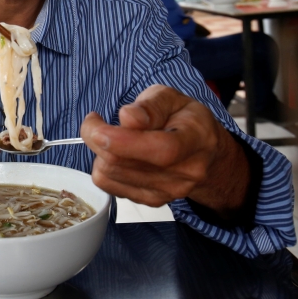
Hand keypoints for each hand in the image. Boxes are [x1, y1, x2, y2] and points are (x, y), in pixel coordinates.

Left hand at [81, 85, 248, 212]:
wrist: (203, 151)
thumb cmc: (184, 119)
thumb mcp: (171, 98)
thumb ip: (150, 105)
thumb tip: (128, 118)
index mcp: (196, 139)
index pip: (161, 149)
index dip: (123, 141)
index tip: (97, 127)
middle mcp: (186, 171)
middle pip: (125, 163)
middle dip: (97, 137)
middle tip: (94, 121)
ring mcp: (169, 191)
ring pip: (111, 174)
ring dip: (99, 151)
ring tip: (110, 135)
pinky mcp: (152, 200)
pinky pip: (109, 186)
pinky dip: (102, 167)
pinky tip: (115, 153)